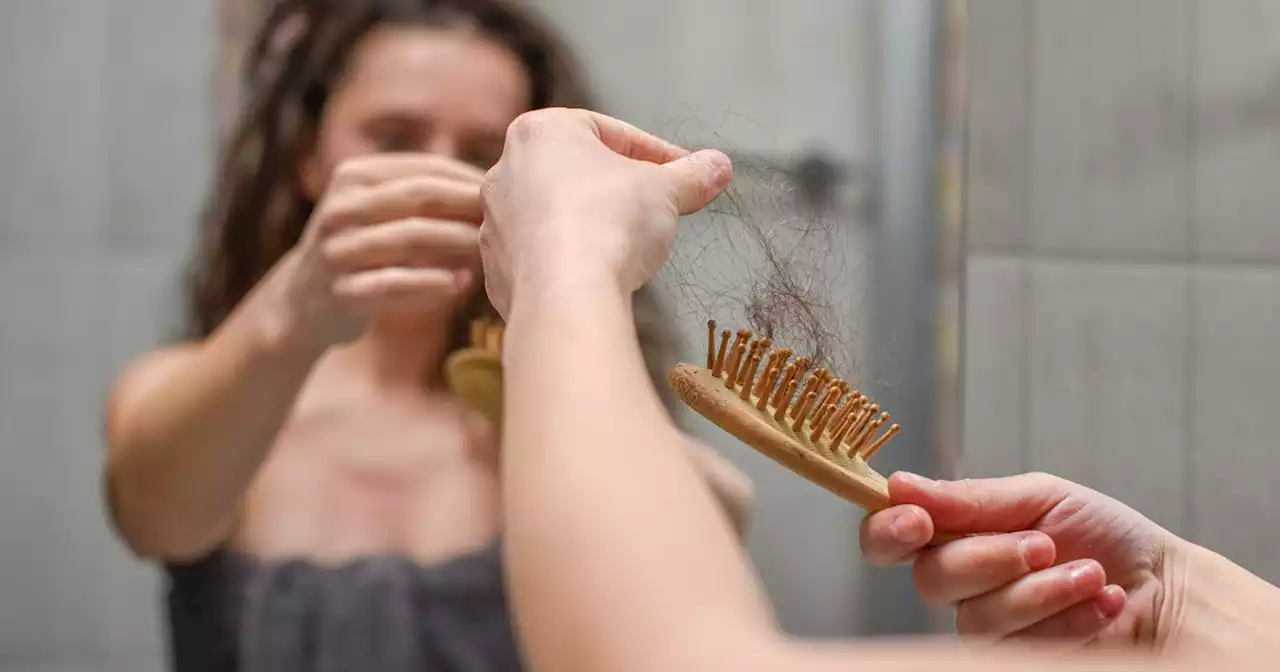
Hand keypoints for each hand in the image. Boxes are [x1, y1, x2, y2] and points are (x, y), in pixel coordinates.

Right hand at [270, 154, 485, 347]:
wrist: (303, 303)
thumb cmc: (363, 250)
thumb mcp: (379, 210)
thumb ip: (422, 194)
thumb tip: (496, 182)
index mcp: (354, 176)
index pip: (425, 168)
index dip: (469, 179)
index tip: (507, 193)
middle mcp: (341, 207)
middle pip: (419, 196)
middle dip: (467, 205)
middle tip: (505, 218)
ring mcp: (337, 250)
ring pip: (410, 237)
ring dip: (457, 242)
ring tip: (489, 250)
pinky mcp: (341, 291)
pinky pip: (395, 284)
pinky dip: (433, 282)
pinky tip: (462, 283)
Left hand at [478, 108, 732, 316]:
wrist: (566, 295)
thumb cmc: (609, 223)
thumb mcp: (666, 190)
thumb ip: (692, 175)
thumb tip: (719, 166)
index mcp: (540, 132)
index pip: (610, 132)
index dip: (654, 153)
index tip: (681, 173)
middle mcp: (505, 170)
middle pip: (576, 173)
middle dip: (617, 189)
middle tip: (654, 208)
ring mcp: (494, 222)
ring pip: (554, 215)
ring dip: (590, 225)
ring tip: (627, 247)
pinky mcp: (495, 270)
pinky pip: (539, 257)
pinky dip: (567, 262)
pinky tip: (596, 276)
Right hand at [861, 472, 1180, 648]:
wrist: (1165, 588)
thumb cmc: (1104, 536)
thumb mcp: (1040, 497)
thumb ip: (970, 499)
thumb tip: (900, 485)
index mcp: (955, 533)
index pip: (888, 537)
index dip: (887, 530)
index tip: (917, 521)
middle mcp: (961, 582)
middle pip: (930, 579)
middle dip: (991, 558)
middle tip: (1043, 545)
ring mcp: (986, 624)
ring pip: (976, 617)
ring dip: (1041, 591)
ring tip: (1088, 574)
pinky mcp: (1013, 657)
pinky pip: (1016, 644)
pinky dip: (1067, 616)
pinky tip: (1101, 602)